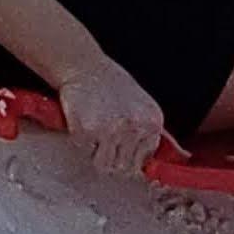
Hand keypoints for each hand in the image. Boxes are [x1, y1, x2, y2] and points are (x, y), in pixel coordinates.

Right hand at [53, 54, 168, 178]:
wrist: (84, 65)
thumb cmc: (109, 82)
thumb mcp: (140, 104)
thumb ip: (144, 129)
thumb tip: (146, 161)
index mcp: (152, 121)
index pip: (145, 159)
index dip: (130, 157)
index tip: (120, 152)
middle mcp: (135, 128)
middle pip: (125, 167)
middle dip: (112, 158)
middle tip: (103, 141)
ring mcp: (112, 131)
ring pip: (105, 165)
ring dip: (96, 153)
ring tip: (94, 133)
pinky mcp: (88, 131)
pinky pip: (84, 151)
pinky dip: (80, 141)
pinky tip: (84, 123)